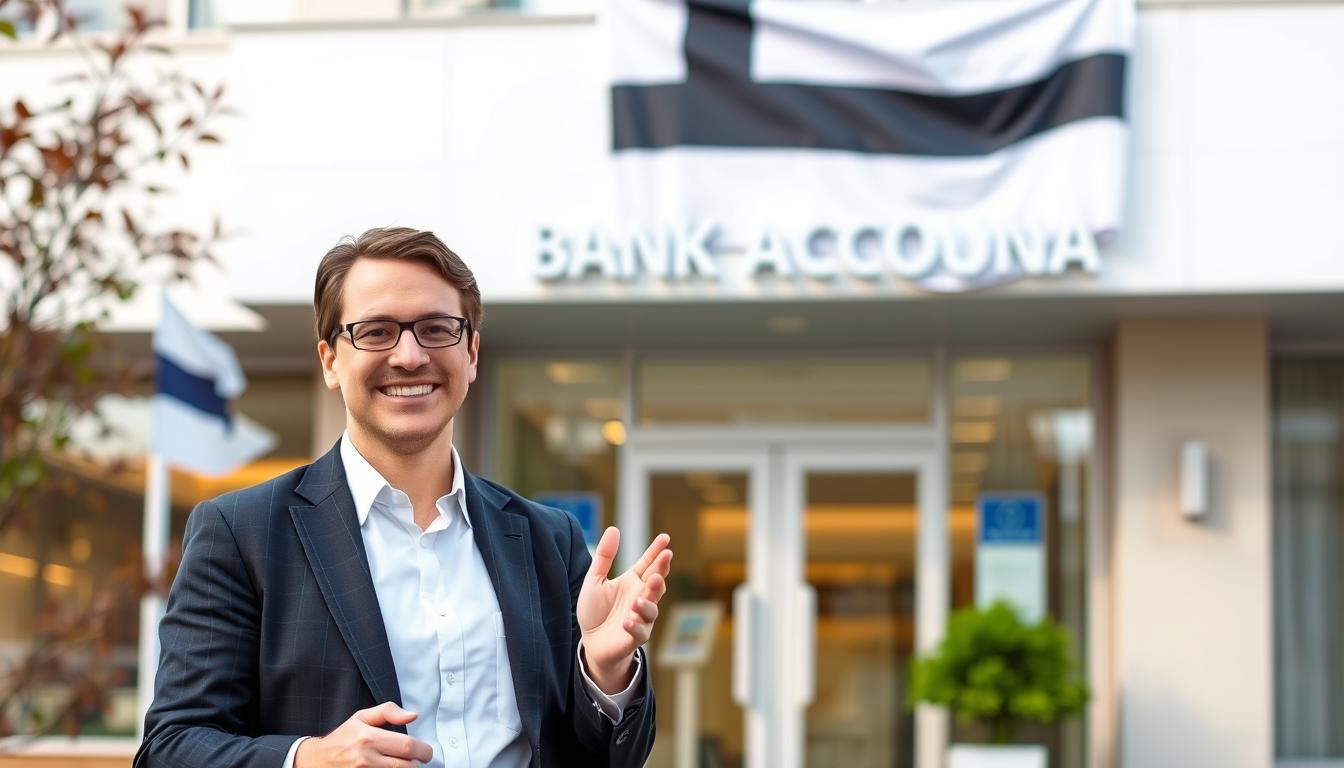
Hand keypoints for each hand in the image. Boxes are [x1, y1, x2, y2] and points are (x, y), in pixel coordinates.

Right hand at [295, 702, 433, 767]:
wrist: (316, 761)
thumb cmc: (341, 739)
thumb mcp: (361, 718)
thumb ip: (388, 712)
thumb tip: (412, 716)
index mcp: (368, 738)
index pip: (408, 747)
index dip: (424, 751)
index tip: (426, 752)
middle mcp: (366, 759)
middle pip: (407, 766)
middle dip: (417, 763)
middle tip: (417, 759)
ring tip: (402, 763)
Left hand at [577, 527, 672, 693]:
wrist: (590, 642)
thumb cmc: (595, 611)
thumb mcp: (595, 580)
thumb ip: (604, 556)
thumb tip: (614, 529)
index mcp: (633, 582)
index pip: (648, 564)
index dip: (657, 551)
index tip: (665, 538)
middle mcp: (641, 598)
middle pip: (656, 583)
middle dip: (661, 571)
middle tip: (665, 558)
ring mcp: (640, 618)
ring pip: (651, 609)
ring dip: (648, 602)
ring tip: (638, 598)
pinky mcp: (634, 637)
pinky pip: (639, 632)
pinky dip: (635, 626)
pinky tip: (627, 620)